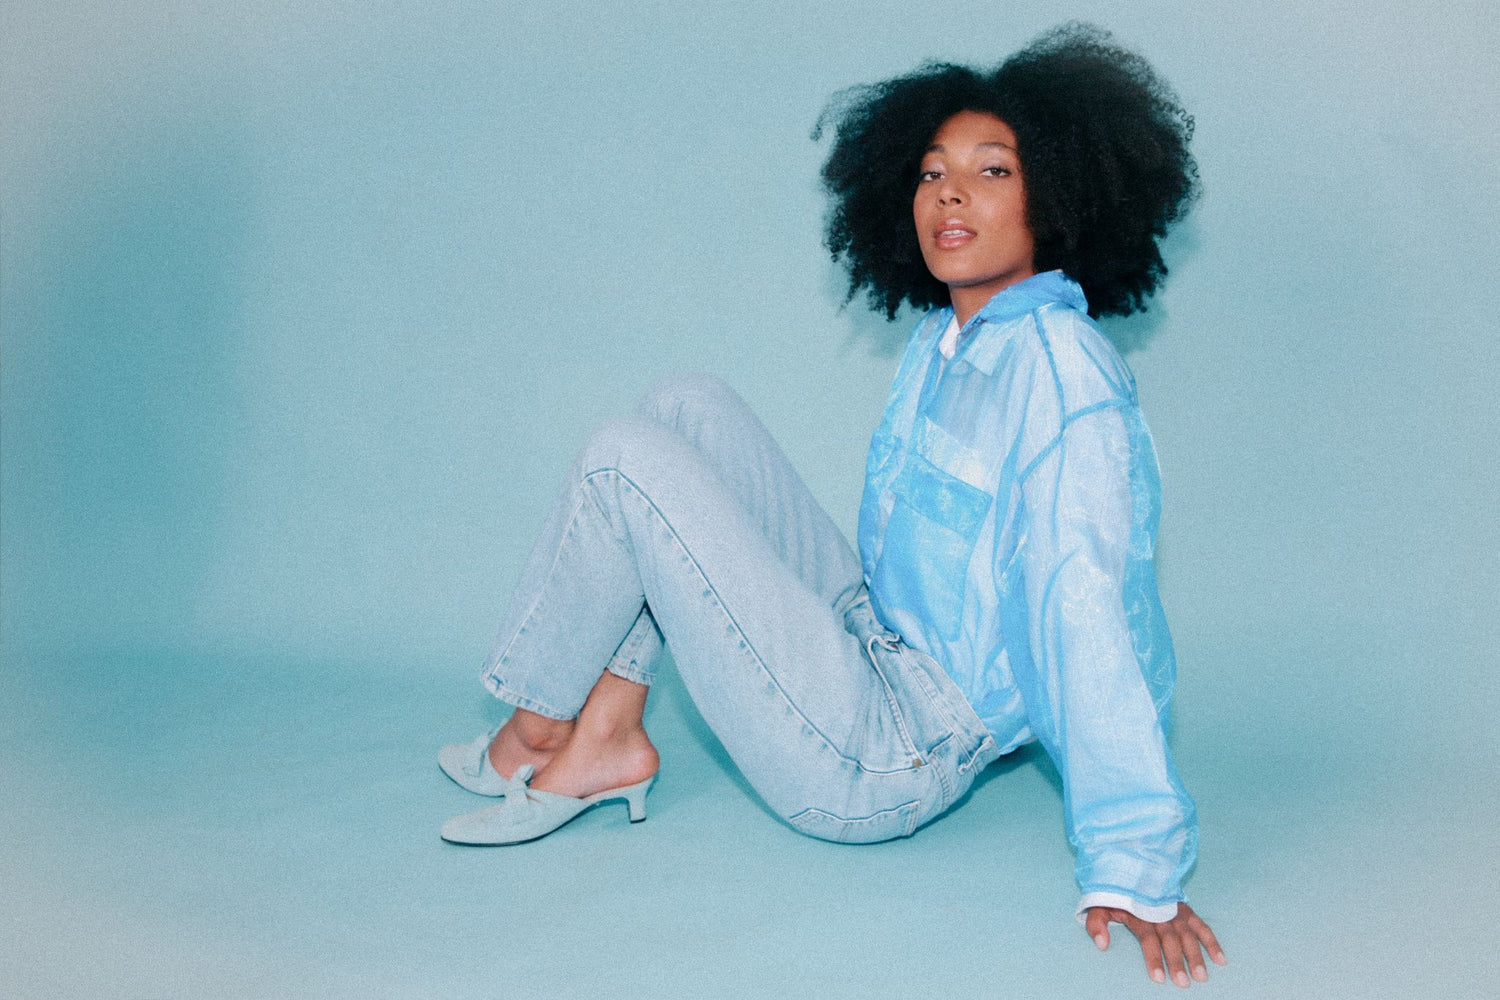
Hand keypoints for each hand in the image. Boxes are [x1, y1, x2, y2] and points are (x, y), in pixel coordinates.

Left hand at [1085, 902, 1225, 986]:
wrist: (1127, 868)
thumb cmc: (1114, 894)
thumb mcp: (1099, 905)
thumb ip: (1096, 924)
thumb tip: (1102, 944)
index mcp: (1139, 912)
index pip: (1148, 938)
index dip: (1153, 958)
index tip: (1159, 978)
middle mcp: (1160, 911)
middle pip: (1171, 939)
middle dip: (1178, 961)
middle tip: (1184, 983)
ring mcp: (1175, 910)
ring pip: (1188, 934)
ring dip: (1196, 955)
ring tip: (1201, 976)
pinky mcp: (1185, 909)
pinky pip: (1201, 925)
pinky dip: (1211, 941)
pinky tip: (1220, 959)